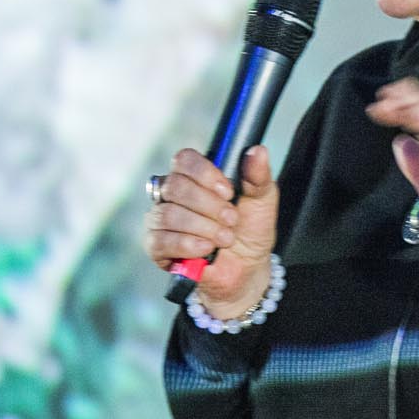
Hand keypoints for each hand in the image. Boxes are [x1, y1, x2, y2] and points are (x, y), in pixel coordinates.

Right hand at [144, 146, 277, 317]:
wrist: (247, 268)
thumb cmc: (250, 230)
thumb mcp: (262, 200)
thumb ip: (258, 176)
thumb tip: (257, 150)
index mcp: (195, 177)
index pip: (184, 160)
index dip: (205, 174)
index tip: (229, 192)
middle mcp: (172, 194)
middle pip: (175, 186)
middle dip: (209, 206)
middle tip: (231, 219)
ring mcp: (160, 219)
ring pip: (169, 214)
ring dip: (203, 227)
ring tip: (224, 238)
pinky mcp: (155, 246)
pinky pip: (160, 240)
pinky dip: (187, 245)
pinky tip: (205, 250)